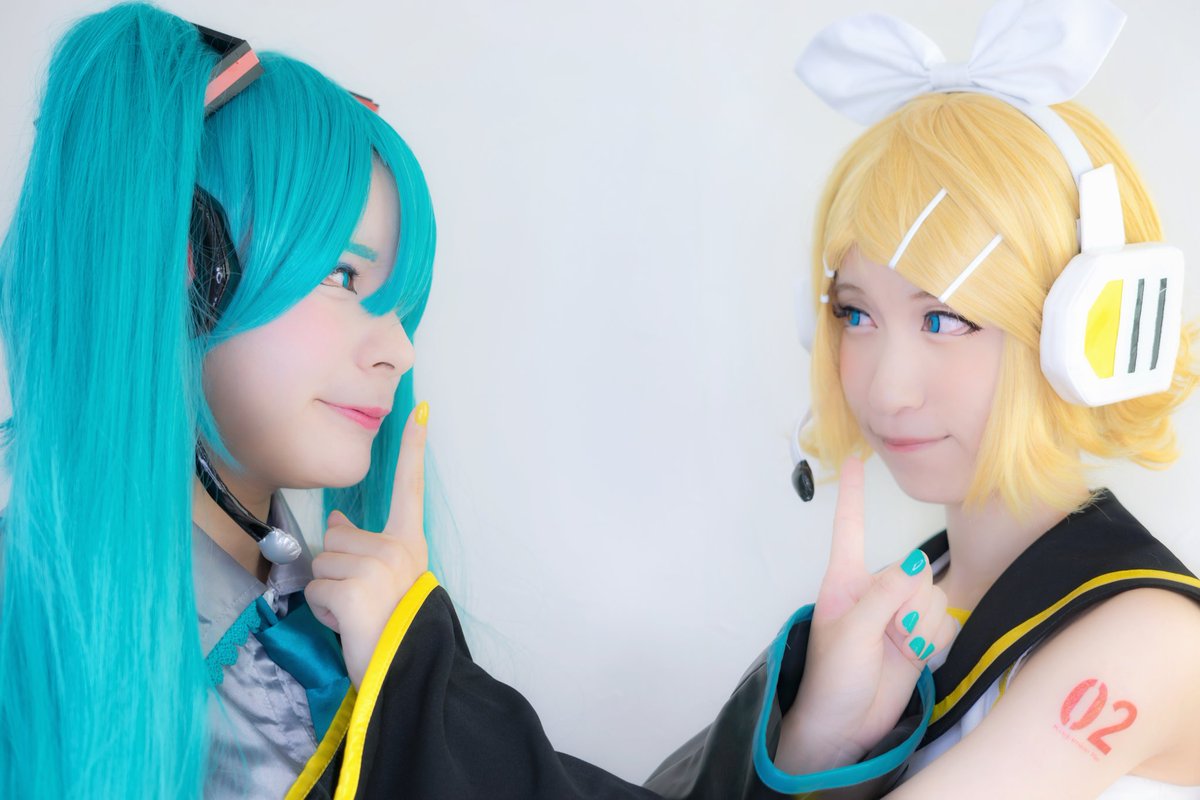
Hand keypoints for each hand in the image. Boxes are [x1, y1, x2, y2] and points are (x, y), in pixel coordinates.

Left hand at [304, 402, 429, 687]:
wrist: (404, 667)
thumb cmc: (395, 626)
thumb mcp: (386, 580)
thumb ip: (365, 548)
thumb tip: (337, 521)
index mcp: (409, 543)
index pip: (410, 487)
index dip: (413, 448)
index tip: (420, 410)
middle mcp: (396, 548)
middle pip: (337, 537)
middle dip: (336, 570)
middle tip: (360, 601)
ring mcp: (376, 567)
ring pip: (322, 563)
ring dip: (328, 593)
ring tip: (355, 614)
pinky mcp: (352, 589)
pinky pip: (315, 589)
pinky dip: (322, 611)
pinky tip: (346, 624)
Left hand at [776, 456, 956, 772]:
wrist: (846, 728)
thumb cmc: (832, 679)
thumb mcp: (851, 632)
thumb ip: (884, 595)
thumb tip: (915, 564)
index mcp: (844, 581)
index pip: (850, 527)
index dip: (853, 492)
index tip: (856, 456)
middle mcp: (874, 590)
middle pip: (915, 569)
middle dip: (908, 603)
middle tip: (886, 636)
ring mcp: (899, 614)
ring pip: (933, 595)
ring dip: (920, 626)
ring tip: (896, 650)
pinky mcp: (920, 637)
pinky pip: (945, 622)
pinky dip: (934, 641)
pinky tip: (914, 658)